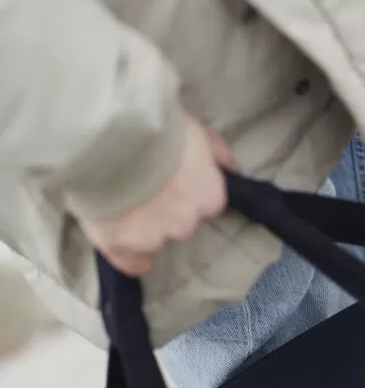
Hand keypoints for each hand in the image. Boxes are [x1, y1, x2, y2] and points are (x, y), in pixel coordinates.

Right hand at [81, 114, 236, 276]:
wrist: (108, 134)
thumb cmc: (155, 125)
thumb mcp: (195, 130)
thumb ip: (217, 153)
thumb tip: (233, 170)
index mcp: (209, 196)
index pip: (207, 203)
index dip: (189, 191)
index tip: (174, 181)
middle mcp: (187, 223)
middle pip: (181, 223)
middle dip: (166, 207)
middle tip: (143, 184)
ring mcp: (155, 237)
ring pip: (154, 238)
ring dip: (143, 224)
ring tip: (120, 197)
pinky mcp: (121, 245)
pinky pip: (131, 262)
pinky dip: (129, 256)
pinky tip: (121, 241)